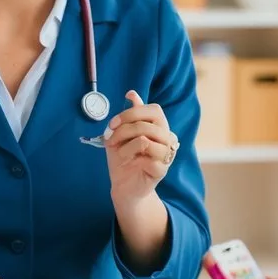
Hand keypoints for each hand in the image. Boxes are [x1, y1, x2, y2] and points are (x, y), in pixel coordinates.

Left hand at [104, 90, 179, 205]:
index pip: (154, 110)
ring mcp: (167, 154)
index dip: (131, 113)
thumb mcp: (122, 134)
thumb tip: (132, 93)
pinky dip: (131, 158)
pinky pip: (146, 157)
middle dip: (124, 129)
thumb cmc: (124, 159)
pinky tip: (128, 163)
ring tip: (120, 153)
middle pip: (149, 123)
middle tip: (110, 139)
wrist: (124, 186)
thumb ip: (130, 115)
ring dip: (125, 145)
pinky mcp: (162, 170)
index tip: (113, 123)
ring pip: (145, 138)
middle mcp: (167, 138)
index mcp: (160, 127)